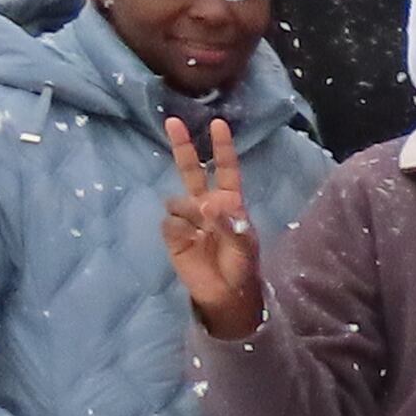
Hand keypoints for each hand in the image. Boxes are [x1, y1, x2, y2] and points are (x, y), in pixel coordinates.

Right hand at [161, 117, 262, 340]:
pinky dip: (180, 231)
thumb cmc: (241, 267)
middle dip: (183, 146)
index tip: (219, 124)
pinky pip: (171, 222)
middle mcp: (207, 204)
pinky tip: (189, 243)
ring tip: (203, 234)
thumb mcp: (244, 247)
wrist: (224, 294)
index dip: (223, 148)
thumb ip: (229, 224)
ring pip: (179, 200)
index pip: (226, 169)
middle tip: (173, 121)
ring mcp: (188, 217)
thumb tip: (208, 204)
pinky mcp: (172, 233)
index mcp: (230, 202)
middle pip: (191, 170)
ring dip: (191, 213)